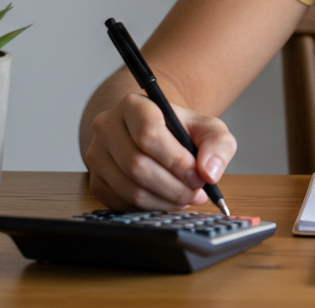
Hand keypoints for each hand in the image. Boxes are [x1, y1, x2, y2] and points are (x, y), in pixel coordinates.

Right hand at [84, 92, 236, 210]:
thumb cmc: (180, 130)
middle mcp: (108, 127)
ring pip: (130, 189)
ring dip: (165, 200)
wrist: (154, 134)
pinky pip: (123, 203)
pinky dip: (151, 208)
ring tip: (187, 197)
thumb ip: (217, 144)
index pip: (148, 134)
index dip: (176, 160)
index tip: (198, 177)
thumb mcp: (207, 128)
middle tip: (197, 193)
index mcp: (133, 105)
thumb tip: (209, 172)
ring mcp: (97, 155)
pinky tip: (168, 200)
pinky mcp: (97, 181)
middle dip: (173, 186)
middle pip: (137, 165)